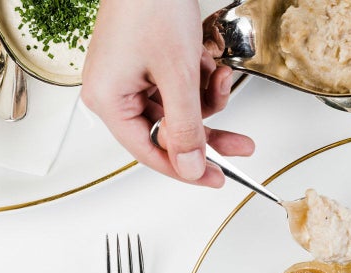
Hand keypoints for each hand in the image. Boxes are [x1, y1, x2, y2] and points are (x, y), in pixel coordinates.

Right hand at [81, 0, 253, 186]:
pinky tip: (208, 63)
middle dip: (209, 132)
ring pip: (180, 110)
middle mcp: (115, 92)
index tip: (217, 177)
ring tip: (218, 77)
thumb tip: (190, 167)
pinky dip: (200, 79)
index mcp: (109, 100)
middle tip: (241, 145)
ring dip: (206, 98)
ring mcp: (131, 78)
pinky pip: (180, 88)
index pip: (149, 152)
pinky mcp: (148, 64)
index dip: (186, 169)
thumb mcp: (177, 76)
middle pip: (169, 132)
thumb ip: (185, 127)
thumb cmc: (151, 8)